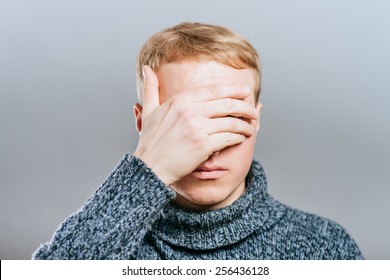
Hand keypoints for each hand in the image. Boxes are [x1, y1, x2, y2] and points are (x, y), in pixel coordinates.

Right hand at [133, 65, 257, 184]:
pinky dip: (238, 138)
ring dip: (245, 125)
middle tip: (254, 111)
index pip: (214, 90)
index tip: (245, 90)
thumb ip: (150, 88)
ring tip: (250, 128)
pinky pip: (229, 138)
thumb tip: (146, 68)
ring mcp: (198, 129)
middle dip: (246, 107)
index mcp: (181, 101)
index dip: (234, 89)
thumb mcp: (148, 111)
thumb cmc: (150, 141)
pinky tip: (241, 139)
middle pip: (228, 104)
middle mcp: (190, 112)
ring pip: (232, 122)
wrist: (150, 168)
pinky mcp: (204, 146)